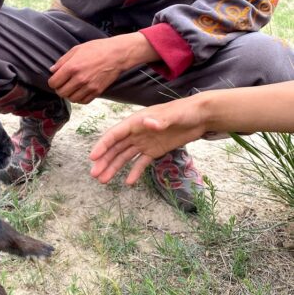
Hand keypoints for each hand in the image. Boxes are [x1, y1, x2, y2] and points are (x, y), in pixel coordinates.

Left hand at [48, 33, 158, 103]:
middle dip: (59, 89)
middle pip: (61, 93)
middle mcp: (79, 79)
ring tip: (72, 87)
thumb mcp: (76, 49)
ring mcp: (89, 87)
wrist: (116, 54)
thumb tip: (52, 70)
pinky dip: (79, 98)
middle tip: (63, 84)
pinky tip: (80, 91)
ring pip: (71, 99)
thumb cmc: (97, 49)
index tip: (55, 79)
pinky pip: (83, 101)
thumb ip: (62, 61)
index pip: (54, 83)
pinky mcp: (97, 91)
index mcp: (72, 67)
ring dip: (69, 94)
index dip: (52, 82)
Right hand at [89, 95, 207, 184]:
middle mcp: (137, 132)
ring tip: (104, 181)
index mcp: (136, 122)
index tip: (93, 158)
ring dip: (114, 167)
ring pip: (125, 156)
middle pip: (116, 148)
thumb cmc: (185, 111)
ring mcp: (145, 142)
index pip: (115, 134)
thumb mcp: (173, 115)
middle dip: (105, 160)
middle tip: (95, 175)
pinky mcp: (155, 150)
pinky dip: (134, 171)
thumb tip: (148, 123)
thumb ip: (160, 120)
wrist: (200, 116)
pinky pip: (141, 162)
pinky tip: (128, 182)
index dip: (103, 145)